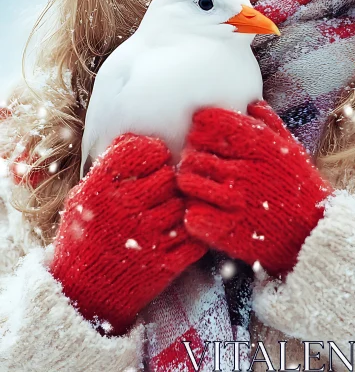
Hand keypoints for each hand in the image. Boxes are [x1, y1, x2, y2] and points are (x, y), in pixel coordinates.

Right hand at [50, 133, 207, 335]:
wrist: (82, 296)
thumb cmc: (84, 239)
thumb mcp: (83, 197)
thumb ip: (108, 168)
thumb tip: (135, 138)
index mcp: (101, 188)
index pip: (141, 150)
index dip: (153, 150)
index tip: (155, 159)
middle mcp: (124, 208)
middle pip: (168, 176)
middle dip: (168, 180)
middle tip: (161, 189)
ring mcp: (146, 237)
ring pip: (182, 205)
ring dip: (178, 208)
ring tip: (165, 214)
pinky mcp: (163, 263)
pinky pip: (193, 238)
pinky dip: (191, 235)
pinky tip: (177, 235)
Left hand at [176, 101, 333, 277]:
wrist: (315, 233)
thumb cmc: (302, 187)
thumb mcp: (291, 148)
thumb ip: (270, 123)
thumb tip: (251, 103)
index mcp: (258, 145)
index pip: (211, 122)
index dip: (200, 126)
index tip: (201, 134)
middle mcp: (244, 168)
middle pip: (194, 153)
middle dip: (191, 156)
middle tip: (196, 163)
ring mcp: (235, 199)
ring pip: (188, 182)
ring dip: (188, 183)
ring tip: (198, 186)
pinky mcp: (228, 230)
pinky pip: (193, 215)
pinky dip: (193, 214)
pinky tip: (204, 211)